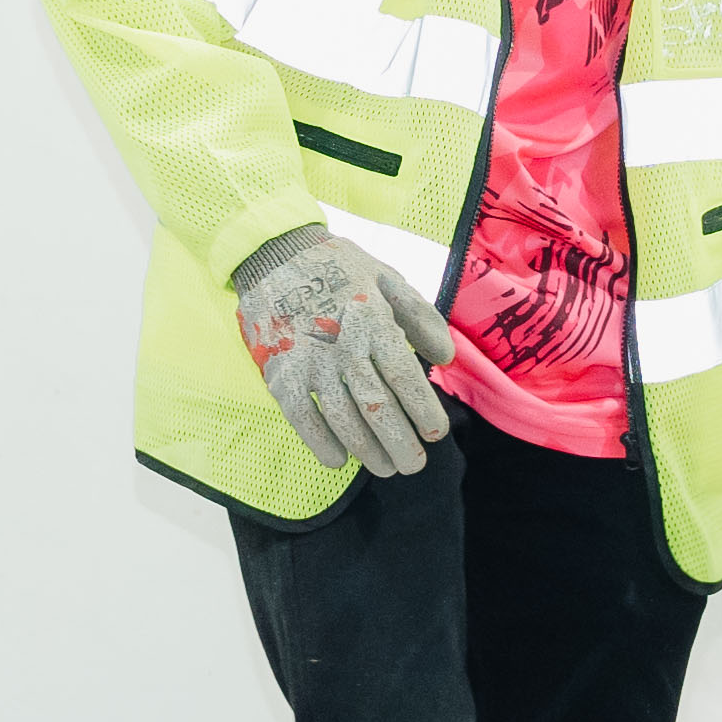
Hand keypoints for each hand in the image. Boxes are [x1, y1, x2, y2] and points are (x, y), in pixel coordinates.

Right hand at [234, 224, 461, 475]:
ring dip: (367, 450)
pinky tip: (338, 459)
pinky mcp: (280, 372)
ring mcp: (309, 362)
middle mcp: (343, 346)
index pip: (405, 378)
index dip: (423, 411)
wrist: (275, 253)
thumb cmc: (341, 267)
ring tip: (386, 468)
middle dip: (400, 443)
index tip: (437, 434)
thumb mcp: (390, 279)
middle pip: (377, 408)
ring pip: (343, 419)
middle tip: (415, 465)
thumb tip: (445, 358)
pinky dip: (320, 443)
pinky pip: (302, 418)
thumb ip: (422, 318)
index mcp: (374, 322)